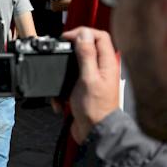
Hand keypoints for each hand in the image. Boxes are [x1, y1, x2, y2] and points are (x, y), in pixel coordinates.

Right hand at [62, 27, 119, 141]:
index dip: (82, 33)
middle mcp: (101, 69)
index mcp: (107, 63)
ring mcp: (92, 80)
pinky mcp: (83, 90)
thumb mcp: (87, 78)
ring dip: (63, 73)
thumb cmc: (95, 109)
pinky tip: (61, 101)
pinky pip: (69, 83)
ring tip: (59, 82)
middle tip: (59, 53)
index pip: (99, 36)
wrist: (94, 133)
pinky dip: (61, 91)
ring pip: (75, 66)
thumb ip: (86, 55)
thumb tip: (84, 34)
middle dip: (70, 51)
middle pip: (86, 49)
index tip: (67, 38)